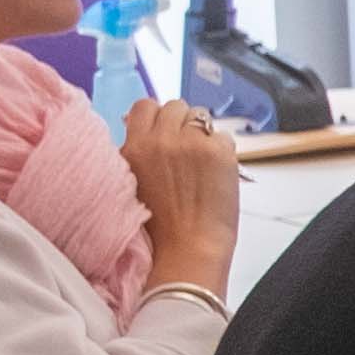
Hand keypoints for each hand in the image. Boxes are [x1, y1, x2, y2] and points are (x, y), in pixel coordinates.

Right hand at [119, 100, 239, 294]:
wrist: (187, 249)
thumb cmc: (159, 225)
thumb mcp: (131, 182)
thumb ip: (136, 152)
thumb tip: (143, 126)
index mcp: (134, 147)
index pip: (144, 106)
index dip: (157, 117)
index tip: (164, 131)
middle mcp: (161, 140)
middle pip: (175, 106)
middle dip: (181, 123)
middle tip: (186, 148)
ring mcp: (192, 143)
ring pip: (201, 116)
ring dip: (202, 133)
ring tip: (201, 161)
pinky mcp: (219, 152)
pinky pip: (223, 136)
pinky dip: (222, 150)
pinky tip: (216, 173)